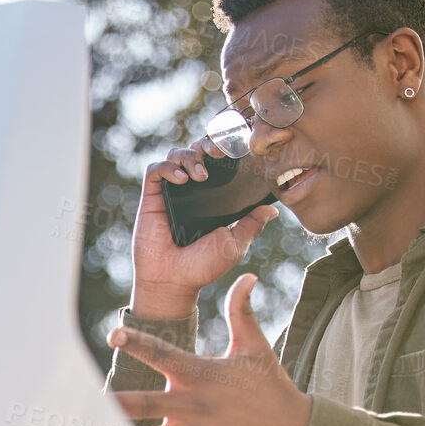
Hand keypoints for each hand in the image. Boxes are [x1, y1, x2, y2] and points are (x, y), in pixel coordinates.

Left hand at [110, 273, 313, 425]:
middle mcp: (190, 404)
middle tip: (81, 405)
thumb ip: (241, 311)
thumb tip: (246, 275)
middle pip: (142, 403)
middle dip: (112, 404)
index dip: (137, 342)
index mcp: (198, 374)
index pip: (161, 354)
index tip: (113, 333)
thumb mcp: (255, 346)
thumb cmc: (270, 385)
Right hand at [131, 137, 279, 314]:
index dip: (225, 150)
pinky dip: (168, 168)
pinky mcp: (151, 197)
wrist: (174, 281)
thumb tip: (272, 209)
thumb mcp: (235, 243)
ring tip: (200, 174)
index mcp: (212, 198)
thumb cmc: (203, 266)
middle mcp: (191, 191)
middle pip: (196, 150)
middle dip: (207, 144)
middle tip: (218, 153)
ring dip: (190, 156)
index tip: (236, 149)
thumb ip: (252, 224)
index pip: (218, 163)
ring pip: (176, 155)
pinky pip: (155, 170)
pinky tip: (182, 180)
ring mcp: (171, 192)